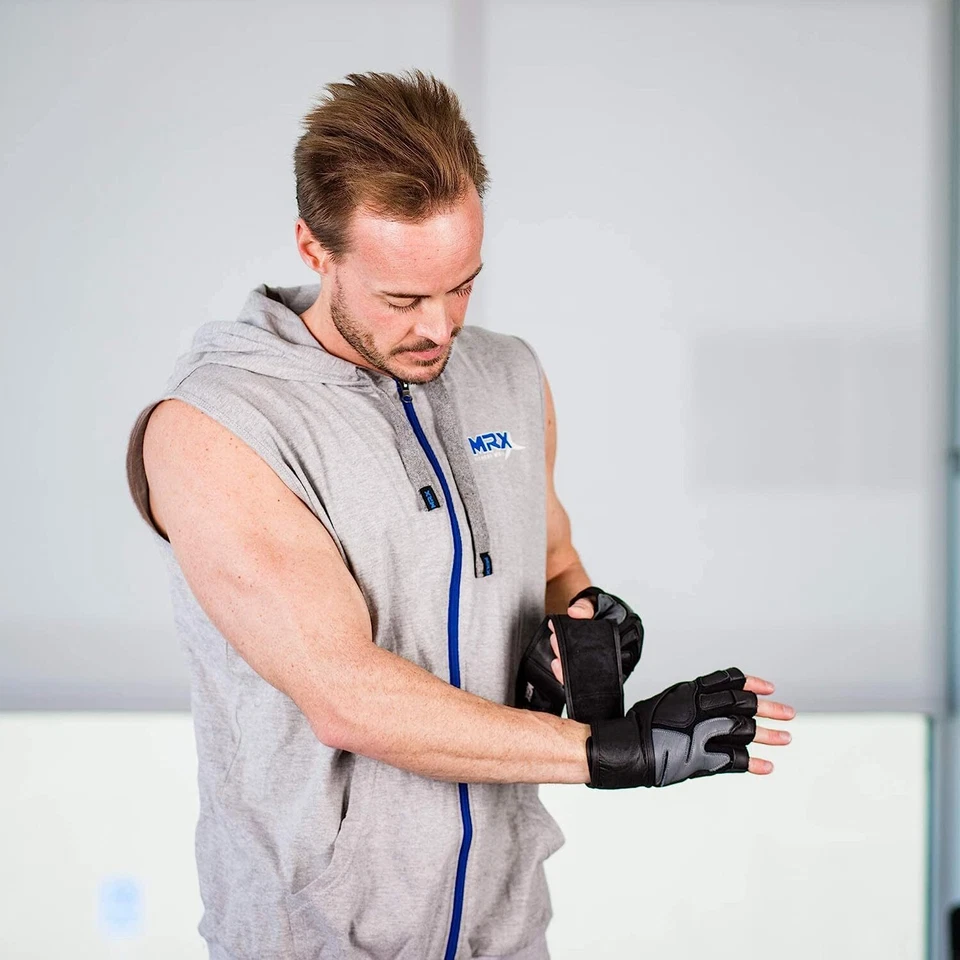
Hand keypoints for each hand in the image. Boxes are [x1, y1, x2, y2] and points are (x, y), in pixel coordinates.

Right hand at [559, 629, 793, 781]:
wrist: (623, 748)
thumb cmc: (638, 726)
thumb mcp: (665, 702)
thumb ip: (689, 703)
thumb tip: (707, 705)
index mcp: (689, 692)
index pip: (727, 680)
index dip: (751, 682)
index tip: (769, 686)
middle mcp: (699, 709)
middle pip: (743, 704)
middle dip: (770, 709)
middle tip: (789, 714)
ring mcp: (701, 733)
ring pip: (745, 730)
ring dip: (769, 736)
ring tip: (787, 739)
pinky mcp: (701, 759)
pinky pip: (735, 760)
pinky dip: (754, 764)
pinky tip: (768, 767)